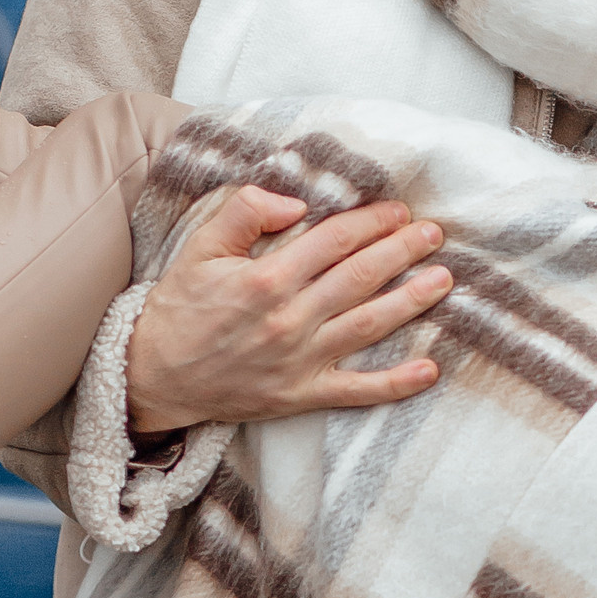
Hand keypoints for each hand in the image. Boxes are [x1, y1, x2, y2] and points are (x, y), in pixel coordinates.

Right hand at [125, 186, 453, 432]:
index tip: (397, 210)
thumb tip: (297, 202)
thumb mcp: (201, 247)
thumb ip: (245, 212)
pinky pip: (356, 391)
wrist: (152, 376)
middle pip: (360, 277)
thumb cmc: (179, 307)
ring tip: (444, 279)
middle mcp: (288, 318)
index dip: (371, 222)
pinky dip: (395, 384)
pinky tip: (429, 370)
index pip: (333, 241)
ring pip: (368, 325)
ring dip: (411, 302)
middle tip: (433, 233)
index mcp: (266, 278)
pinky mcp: (300, 395)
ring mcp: (298, 360)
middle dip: (402, 251)